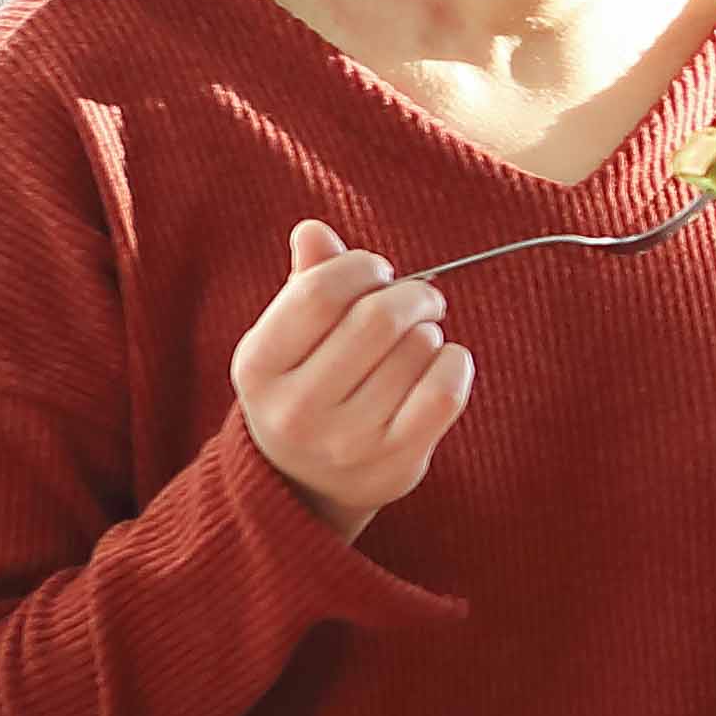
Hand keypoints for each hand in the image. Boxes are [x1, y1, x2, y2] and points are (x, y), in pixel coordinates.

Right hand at [234, 218, 472, 537]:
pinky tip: (445, 361)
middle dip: (411, 294)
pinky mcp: (394, 462)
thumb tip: (314, 230)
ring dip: (430, 332)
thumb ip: (306, 282)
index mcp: (259, 364)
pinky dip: (455, 363)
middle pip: (376, 318)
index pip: (321, 291)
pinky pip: (444, 392)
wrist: (305, 485)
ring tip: (418, 340)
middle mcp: (296, 408)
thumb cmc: (305, 388)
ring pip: (417, 351)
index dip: (361, 267)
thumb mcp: (288, 339)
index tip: (377, 272)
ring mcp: (346, 440)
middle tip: (420, 298)